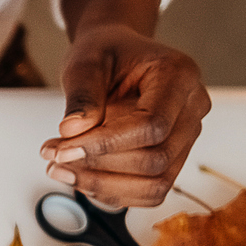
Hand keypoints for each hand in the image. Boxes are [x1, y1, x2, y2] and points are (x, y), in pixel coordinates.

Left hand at [38, 24, 209, 208]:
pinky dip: (111, 191)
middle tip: (53, 158)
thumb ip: (82, 94)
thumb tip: (73, 132)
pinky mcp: (173, 158)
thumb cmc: (105, 53)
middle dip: (99, 167)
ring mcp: (187, 136)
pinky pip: (149, 192)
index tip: (62, 149)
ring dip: (103, 186)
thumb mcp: (85, 62)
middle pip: (157, 159)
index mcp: (179, 75)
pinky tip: (79, 176)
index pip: (152, 125)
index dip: (105, 144)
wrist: (116, 57)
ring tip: (60, 170)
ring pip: (156, 184)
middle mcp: (192, 108)